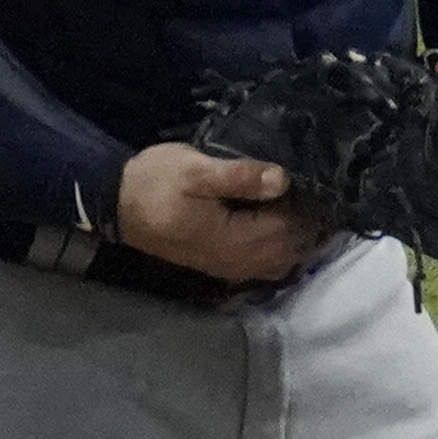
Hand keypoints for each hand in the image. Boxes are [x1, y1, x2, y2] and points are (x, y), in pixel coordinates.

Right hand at [116, 140, 327, 282]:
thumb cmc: (155, 183)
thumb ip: (240, 177)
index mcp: (235, 240)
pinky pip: (267, 263)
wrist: (115, 205)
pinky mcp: (222, 264)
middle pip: (294, 249)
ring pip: (284, 260)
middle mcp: (239, 262)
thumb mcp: (196, 171)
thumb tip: (282, 180)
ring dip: (300, 237)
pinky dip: (282, 246)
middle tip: (320, 191)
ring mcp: (231, 267)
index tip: (322, 181)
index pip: (292, 230)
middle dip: (312, 225)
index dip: (312, 208)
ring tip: (306, 204)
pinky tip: (282, 221)